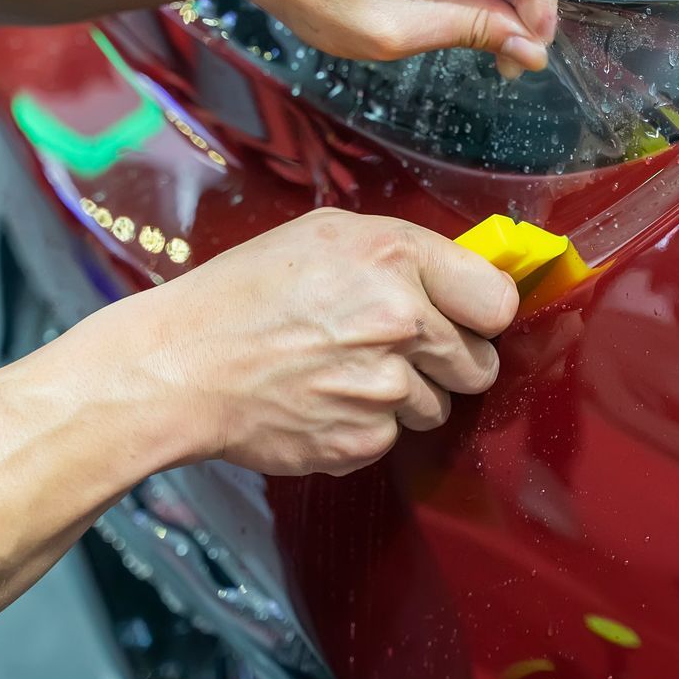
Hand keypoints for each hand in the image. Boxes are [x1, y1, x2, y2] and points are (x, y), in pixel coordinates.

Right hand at [98, 210, 517, 476]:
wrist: (180, 367)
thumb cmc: (244, 295)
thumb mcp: (327, 236)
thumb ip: (404, 253)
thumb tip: (462, 278)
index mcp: (396, 259)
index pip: (499, 301)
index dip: (484, 312)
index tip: (469, 317)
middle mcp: (400, 322)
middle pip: (480, 364)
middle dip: (451, 361)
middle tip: (401, 349)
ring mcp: (384, 389)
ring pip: (438, 406)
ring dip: (407, 396)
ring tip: (346, 372)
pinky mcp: (362, 441)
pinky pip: (393, 437)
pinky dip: (366, 426)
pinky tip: (325, 400)